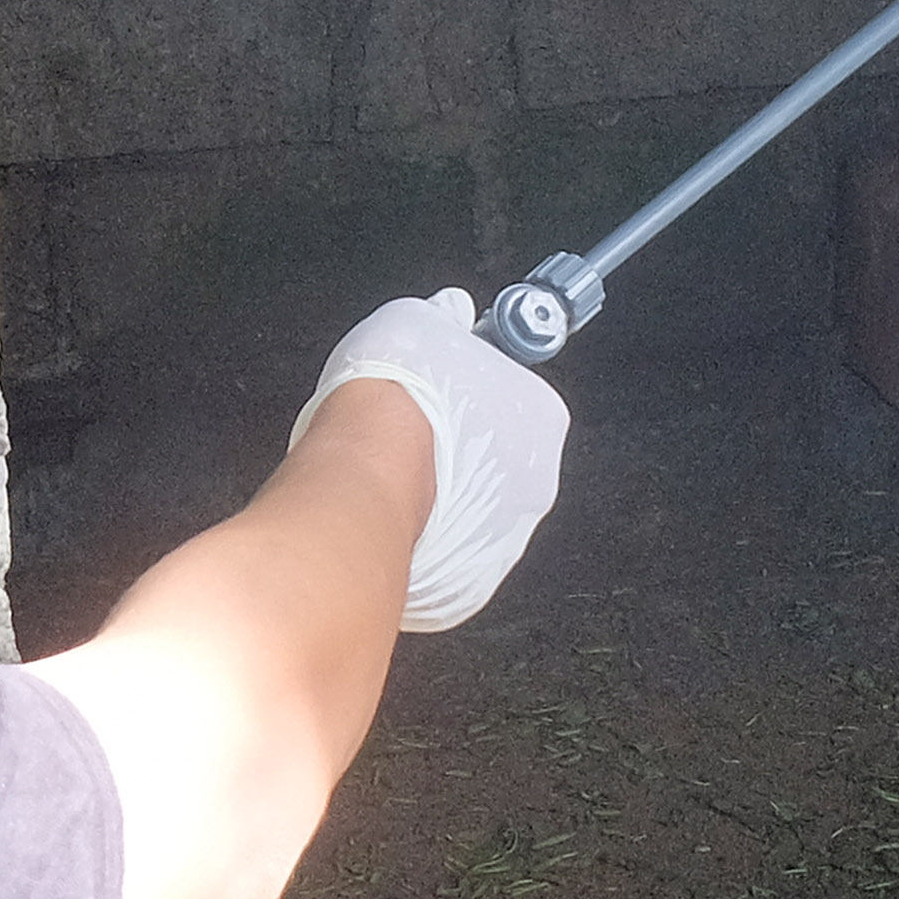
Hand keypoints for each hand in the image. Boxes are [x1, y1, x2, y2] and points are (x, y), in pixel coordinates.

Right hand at [291, 291, 569, 630]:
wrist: (357, 481)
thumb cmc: (392, 405)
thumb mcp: (413, 324)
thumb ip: (441, 318)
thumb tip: (450, 310)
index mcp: (541, 418)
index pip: (514, 399)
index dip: (469, 391)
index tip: (440, 389)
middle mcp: (536, 485)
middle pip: (495, 462)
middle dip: (457, 452)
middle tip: (408, 436)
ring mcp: (503, 543)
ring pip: (469, 516)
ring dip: (438, 501)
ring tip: (388, 479)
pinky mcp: (465, 588)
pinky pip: (444, 559)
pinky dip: (419, 543)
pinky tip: (383, 519)